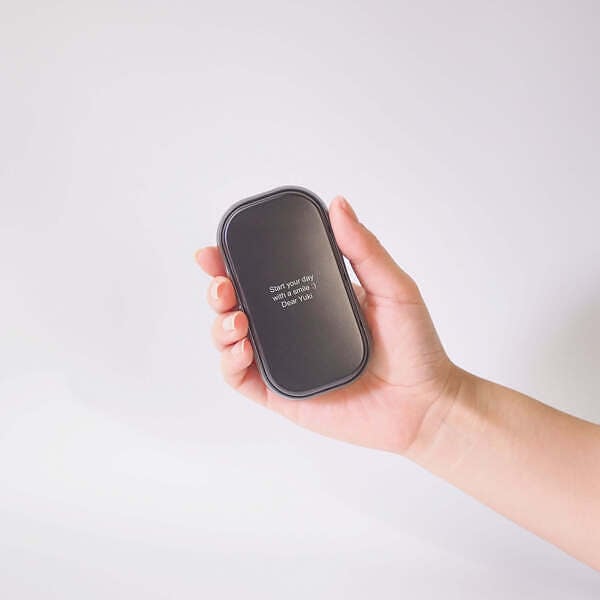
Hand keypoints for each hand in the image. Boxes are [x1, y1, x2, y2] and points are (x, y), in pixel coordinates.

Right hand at [195, 196, 458, 453]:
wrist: (424, 403)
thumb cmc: (415, 347)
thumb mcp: (393, 288)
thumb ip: (364, 249)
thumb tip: (340, 205)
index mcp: (313, 299)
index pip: (264, 275)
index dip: (233, 261)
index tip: (216, 249)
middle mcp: (293, 328)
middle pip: (238, 304)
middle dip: (218, 290)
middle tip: (222, 284)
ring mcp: (285, 360)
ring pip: (231, 340)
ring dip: (219, 326)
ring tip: (236, 318)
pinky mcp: (282, 394)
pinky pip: (242, 379)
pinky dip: (230, 363)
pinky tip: (242, 349)